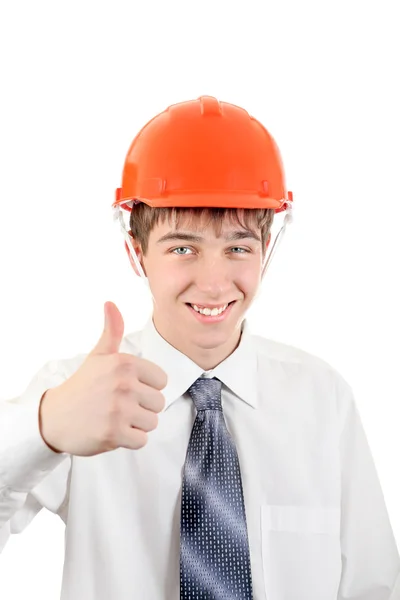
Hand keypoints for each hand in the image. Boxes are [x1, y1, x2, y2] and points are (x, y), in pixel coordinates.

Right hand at [39, 301, 166, 456]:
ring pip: (152, 422)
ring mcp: (118, 409)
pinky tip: (113, 431)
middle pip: (159, 403)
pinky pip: (141, 440)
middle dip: (142, 407)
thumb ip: (112, 331)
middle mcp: (123, 384)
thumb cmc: (82, 386)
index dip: (146, 387)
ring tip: (115, 418)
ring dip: (136, 424)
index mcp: (124, 363)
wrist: (53, 418)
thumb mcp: (98, 356)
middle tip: (118, 406)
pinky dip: (129, 440)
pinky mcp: (113, 433)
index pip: (162, 381)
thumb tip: (110, 303)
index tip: (125, 389)